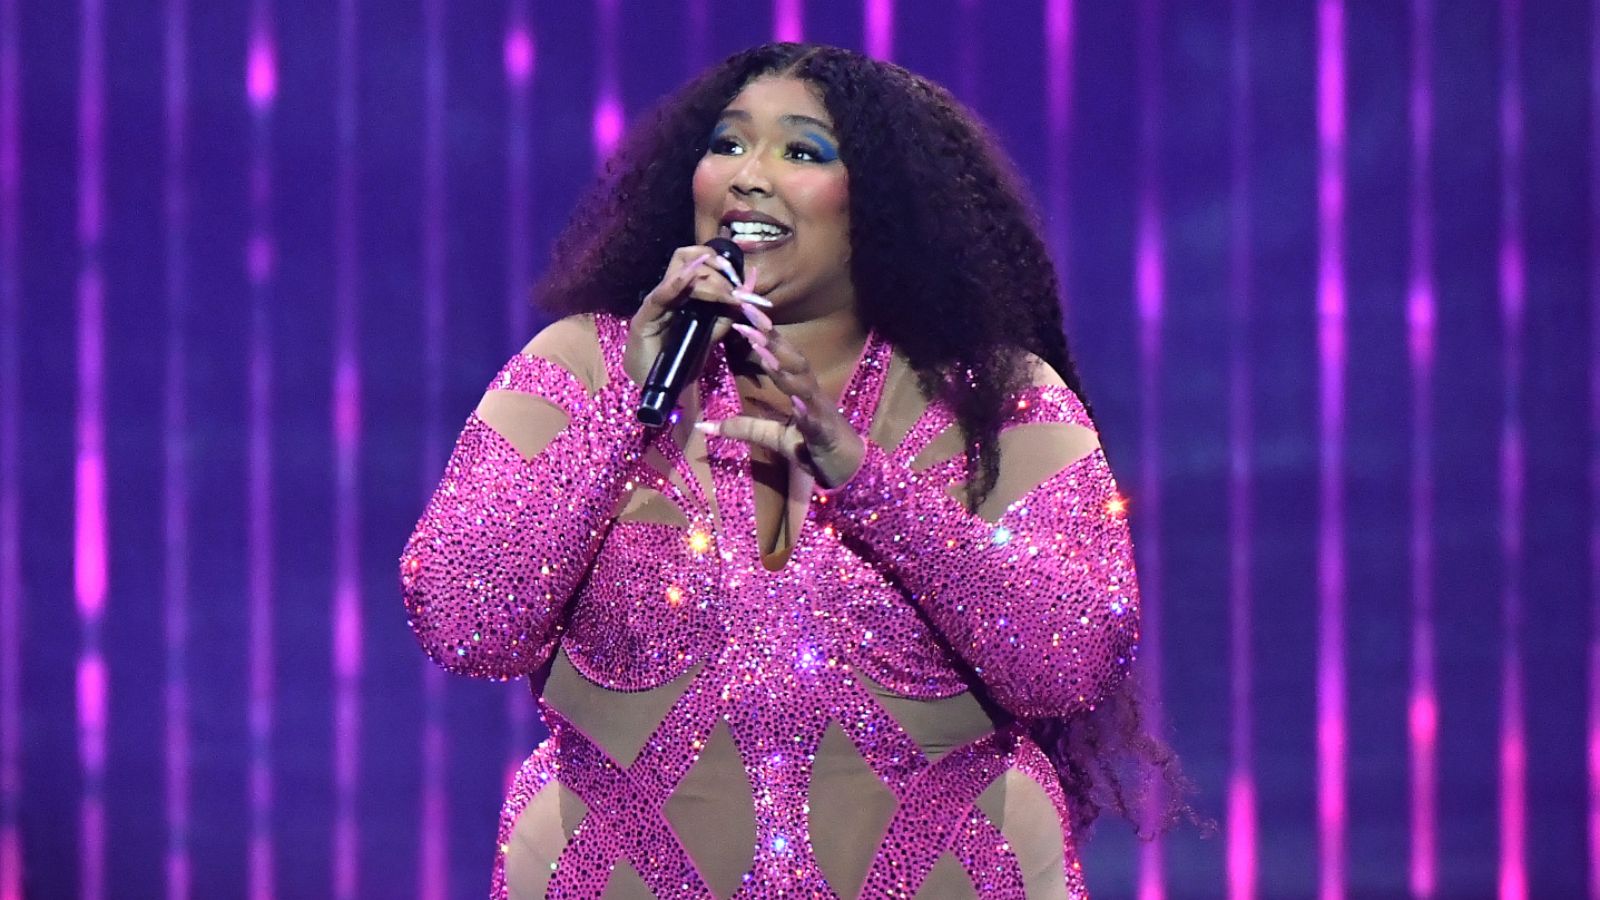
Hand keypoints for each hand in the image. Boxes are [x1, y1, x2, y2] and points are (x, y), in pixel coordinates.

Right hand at [622, 246, 764, 385]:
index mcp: (686, 292)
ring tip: (725, 295)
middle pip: (689, 257)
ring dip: (707, 278)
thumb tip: (746, 297)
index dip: (722, 265)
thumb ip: (725, 316)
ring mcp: (658, 301)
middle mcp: (671, 291)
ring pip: (679, 269)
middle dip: (718, 271)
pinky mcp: (645, 316)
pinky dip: (675, 284)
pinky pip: (660, 296)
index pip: (700, 261)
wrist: (660, 385)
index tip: (742, 283)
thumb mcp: (712, 335)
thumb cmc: (682, 359)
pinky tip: (687, 277)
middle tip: (735, 292)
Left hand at [694, 299, 865, 489]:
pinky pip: (815, 421)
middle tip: (749, 317)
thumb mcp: (774, 437)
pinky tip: (796, 402)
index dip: (766, 334)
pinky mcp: (826, 436)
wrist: (851, 471)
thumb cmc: (815, 448)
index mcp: (801, 390)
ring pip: (804, 386)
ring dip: (784, 369)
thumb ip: (744, 428)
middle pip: (794, 360)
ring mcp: (820, 413)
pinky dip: (806, 410)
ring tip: (764, 352)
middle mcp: (812, 394)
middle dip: (773, 338)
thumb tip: (706, 425)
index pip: (783, 356)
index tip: (744, 313)